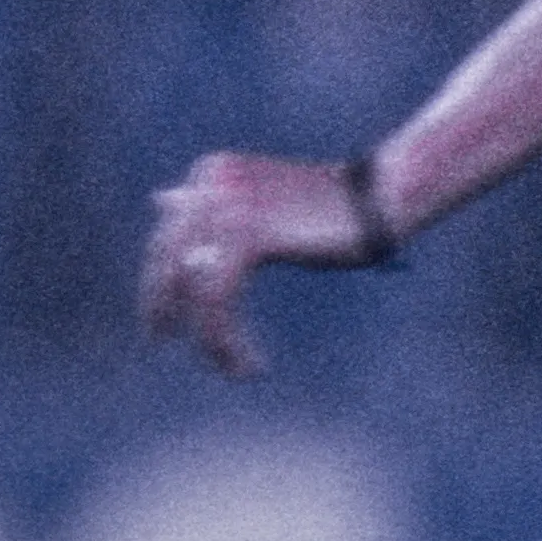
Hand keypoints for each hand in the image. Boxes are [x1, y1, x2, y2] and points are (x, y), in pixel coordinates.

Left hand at [136, 148, 389, 374]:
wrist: (384, 197)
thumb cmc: (329, 206)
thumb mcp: (259, 203)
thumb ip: (211, 207)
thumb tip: (160, 199)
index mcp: (209, 173)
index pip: (167, 238)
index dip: (158, 282)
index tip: (161, 319)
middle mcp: (209, 184)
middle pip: (168, 260)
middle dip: (162, 306)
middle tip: (161, 341)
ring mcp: (225, 206)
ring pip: (194, 288)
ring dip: (210, 336)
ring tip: (231, 367)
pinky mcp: (248, 234)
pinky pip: (218, 298)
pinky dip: (226, 338)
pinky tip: (249, 365)